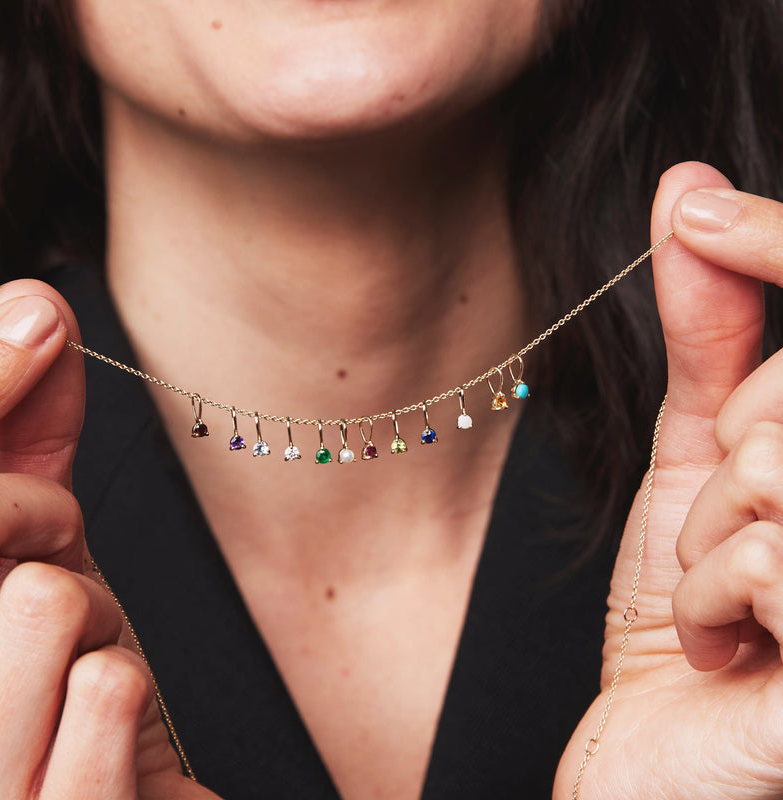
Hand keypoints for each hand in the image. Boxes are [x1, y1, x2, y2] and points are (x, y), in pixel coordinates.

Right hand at [0, 281, 218, 798]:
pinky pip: (106, 686)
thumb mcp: (36, 565)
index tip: (40, 314)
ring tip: (79, 662)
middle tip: (53, 560)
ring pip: (46, 598)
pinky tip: (103, 728)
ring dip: (88, 617)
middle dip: (32, 517)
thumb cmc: (63, 695)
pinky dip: (123, 696)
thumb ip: (22, 448)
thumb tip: (35, 310)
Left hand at [554, 161, 782, 798]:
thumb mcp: (695, 460)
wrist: (660, 748)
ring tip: (722, 606)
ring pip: (780, 464)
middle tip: (719, 544)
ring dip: (708, 540)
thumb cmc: (685, 607)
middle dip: (724, 460)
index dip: (779, 244)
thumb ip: (713, 334)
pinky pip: (767, 554)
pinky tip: (728, 654)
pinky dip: (707, 600)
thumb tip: (689, 192)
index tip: (691, 201)